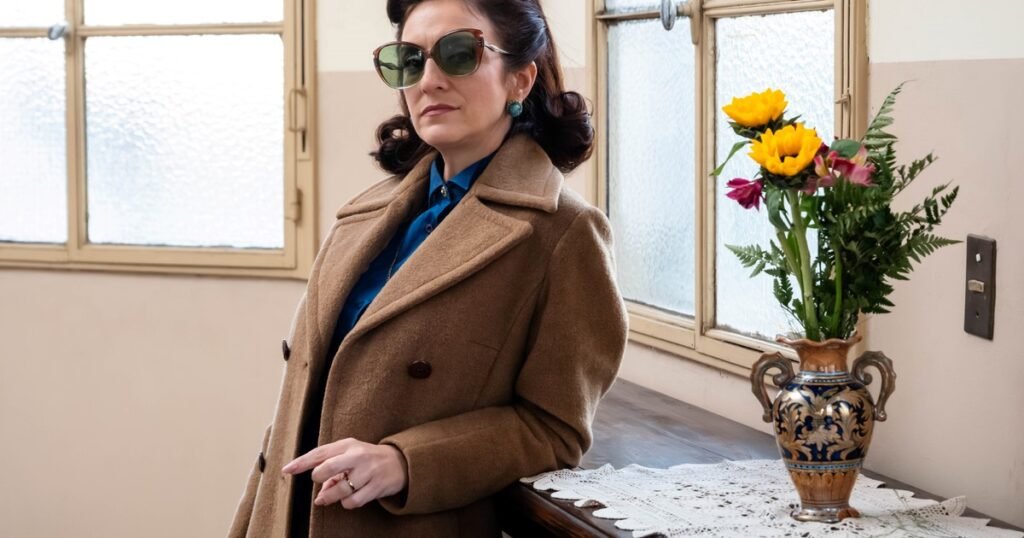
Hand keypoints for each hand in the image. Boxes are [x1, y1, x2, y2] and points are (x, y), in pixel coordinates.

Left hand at [281, 438, 408, 508]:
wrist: (399, 462)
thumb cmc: (367, 459)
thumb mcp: (349, 456)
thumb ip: (331, 469)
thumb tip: (320, 494)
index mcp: (347, 445)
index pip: (319, 453)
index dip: (301, 462)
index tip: (287, 470)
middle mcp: (357, 456)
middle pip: (327, 468)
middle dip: (319, 478)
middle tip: (322, 482)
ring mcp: (368, 471)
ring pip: (339, 490)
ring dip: (331, 497)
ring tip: (331, 496)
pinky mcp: (376, 486)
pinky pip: (353, 501)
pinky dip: (347, 503)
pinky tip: (350, 498)